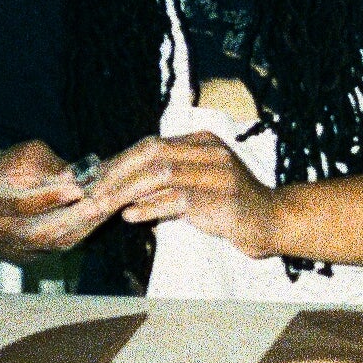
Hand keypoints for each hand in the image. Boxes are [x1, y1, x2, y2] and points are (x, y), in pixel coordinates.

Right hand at [0, 140, 112, 255]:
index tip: (76, 189)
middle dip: (72, 218)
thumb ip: (49, 167)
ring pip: (52, 244)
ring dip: (82, 226)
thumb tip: (77, 178)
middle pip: (39, 232)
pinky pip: (58, 248)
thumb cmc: (8, 172)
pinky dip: (78, 232)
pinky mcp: (27, 257)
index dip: (50, 197)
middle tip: (98, 205)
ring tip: (103, 209)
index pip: (21, 204)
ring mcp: (14, 247)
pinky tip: (95, 218)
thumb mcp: (24, 158)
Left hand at [88, 133, 284, 257]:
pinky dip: (151, 207)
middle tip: (91, 192)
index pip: (151, 145)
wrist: (272, 221)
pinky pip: (178, 199)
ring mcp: (218, 173)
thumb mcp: (197, 185)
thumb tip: (122, 189)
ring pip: (161, 174)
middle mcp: (210, 151)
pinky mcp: (222, 198)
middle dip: (117, 173)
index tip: (92, 180)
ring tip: (104, 206)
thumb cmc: (229, 206)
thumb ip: (166, 182)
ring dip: (127, 191)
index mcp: (202, 141)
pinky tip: (132, 216)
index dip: (119, 161)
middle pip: (152, 153)